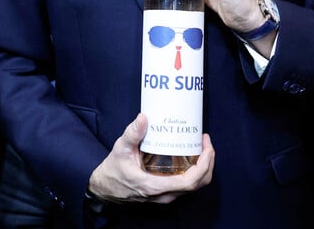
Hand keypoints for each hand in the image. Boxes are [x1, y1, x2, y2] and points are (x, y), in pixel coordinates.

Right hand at [88, 113, 213, 204]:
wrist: (105, 188)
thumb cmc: (113, 170)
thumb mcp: (120, 149)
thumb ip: (132, 134)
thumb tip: (143, 117)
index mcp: (156, 186)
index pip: (190, 181)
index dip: (203, 164)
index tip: (206, 147)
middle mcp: (164, 195)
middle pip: (198, 183)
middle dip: (208, 162)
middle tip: (205, 142)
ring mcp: (166, 195)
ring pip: (195, 185)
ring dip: (203, 166)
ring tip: (201, 146)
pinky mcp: (165, 192)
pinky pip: (187, 184)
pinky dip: (195, 171)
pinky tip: (191, 155)